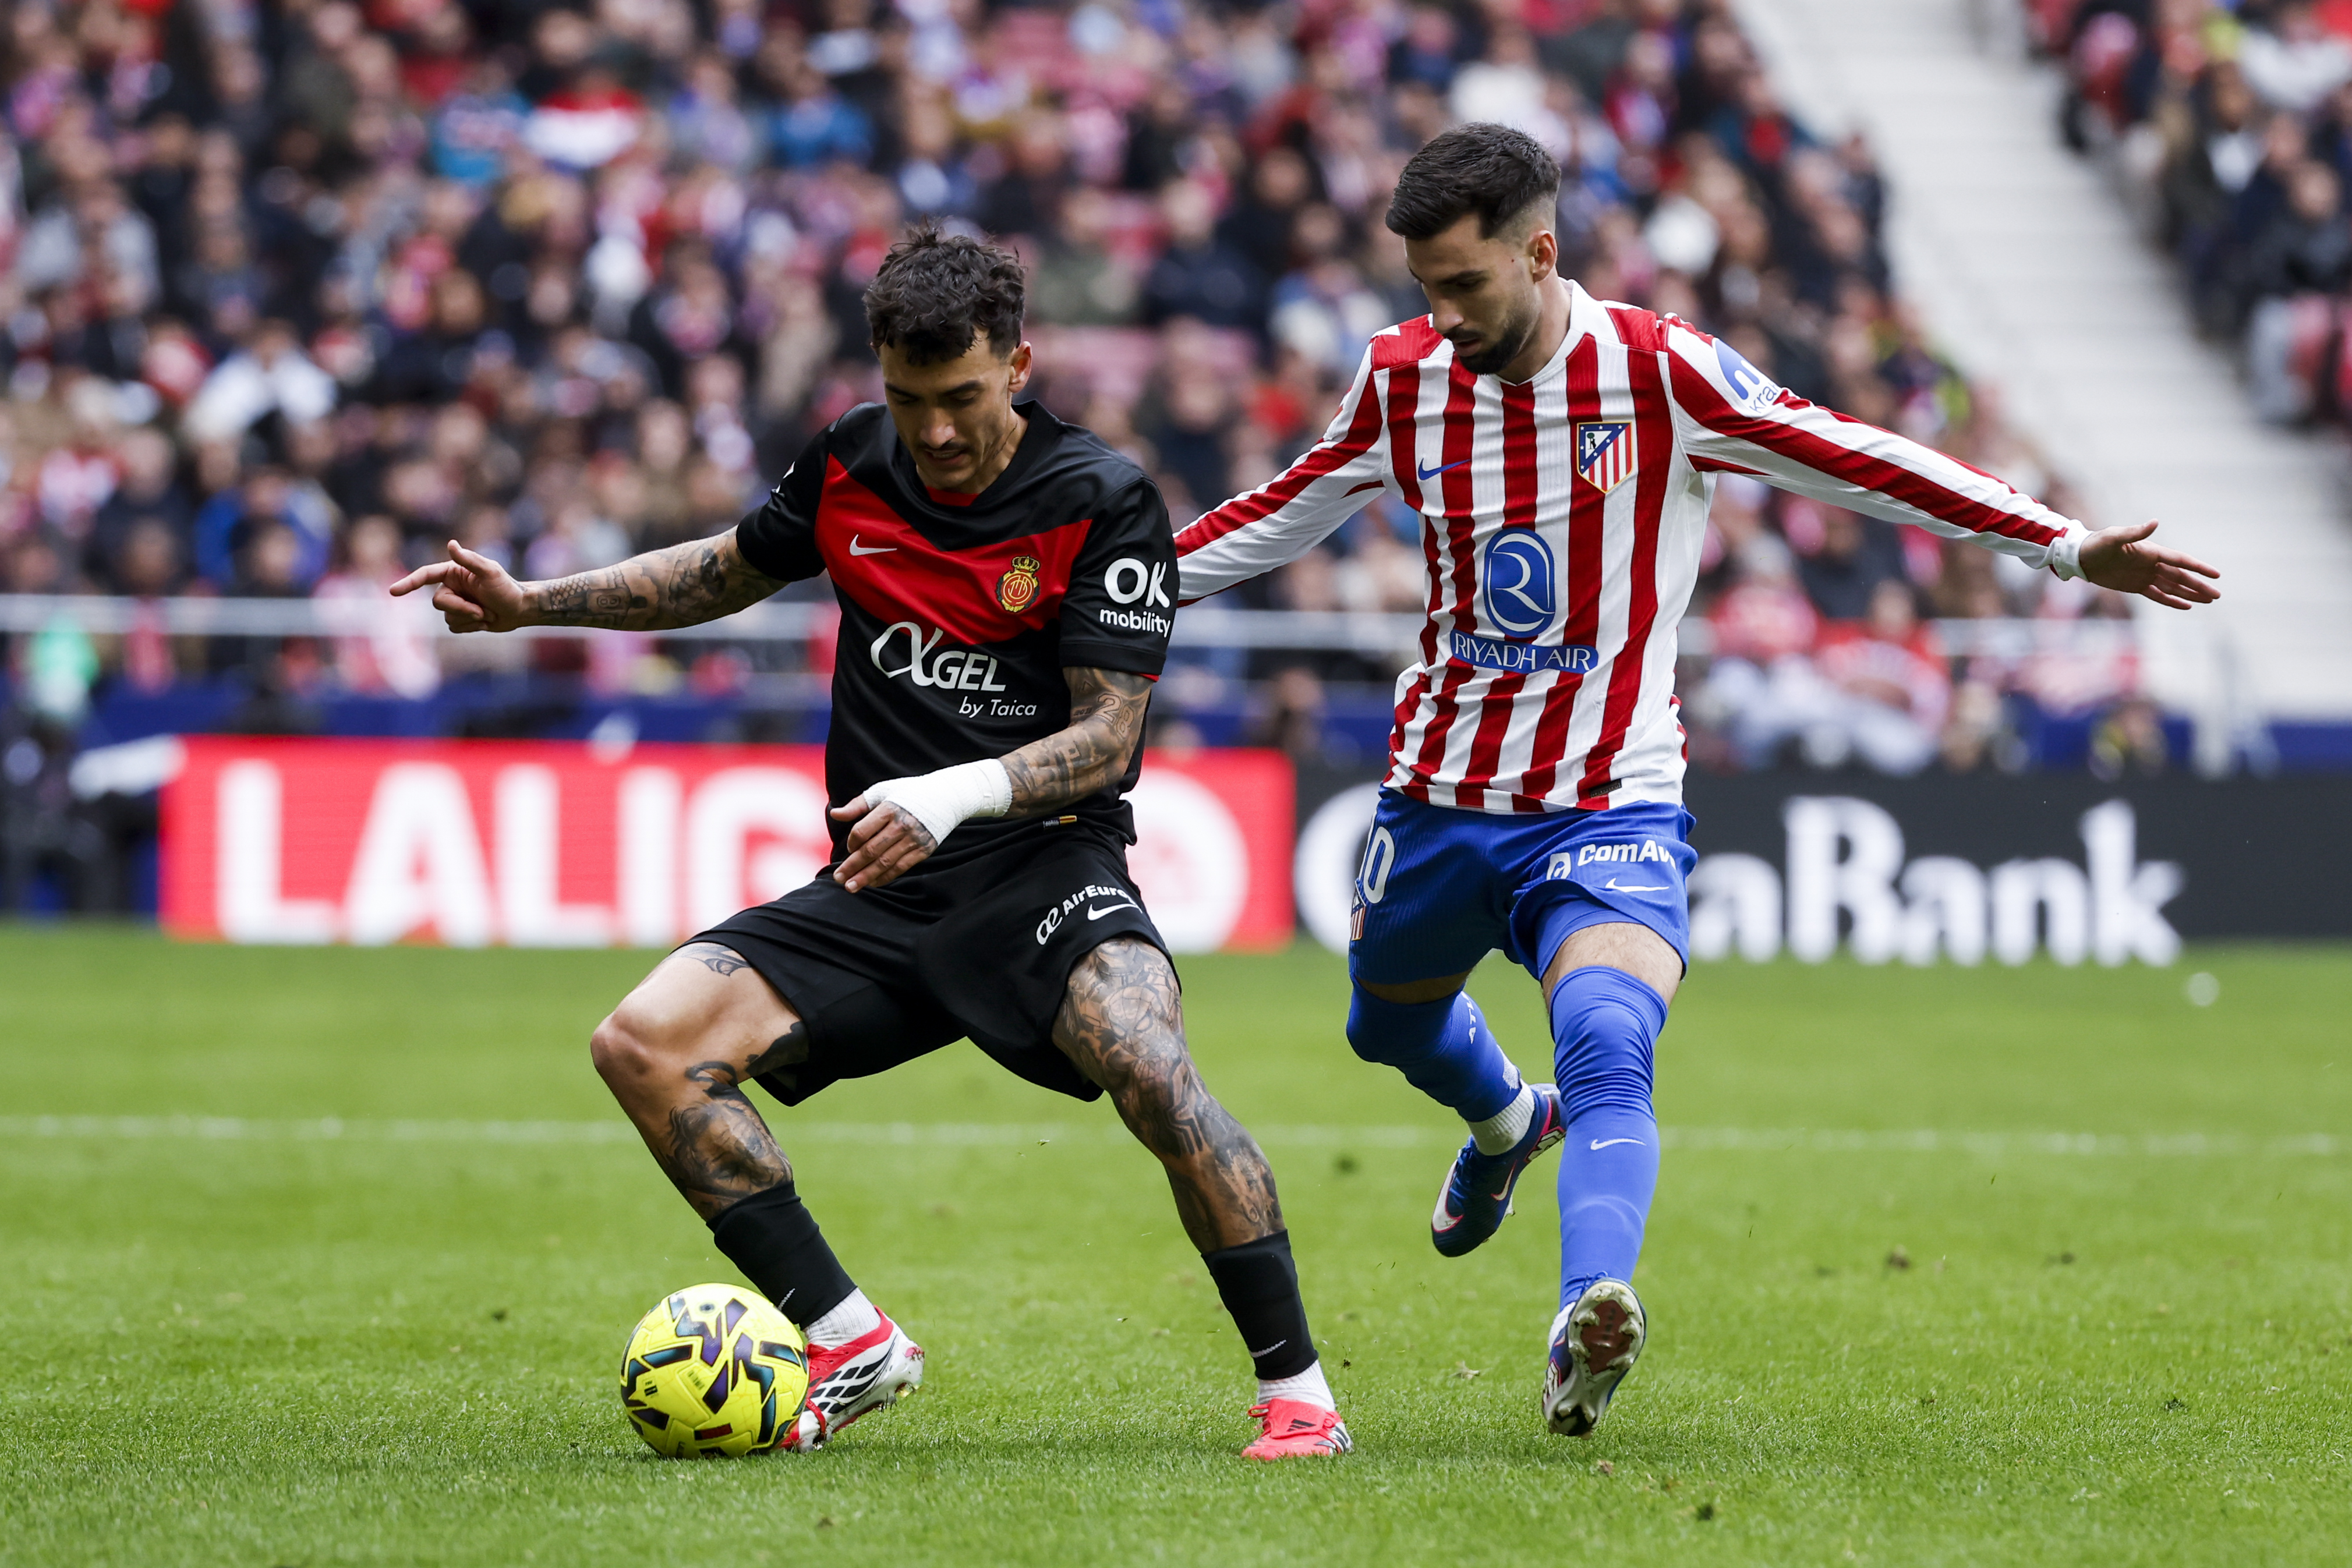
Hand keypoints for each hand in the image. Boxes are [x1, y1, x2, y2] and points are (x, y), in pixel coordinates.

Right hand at [389, 540, 533, 631]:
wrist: (521, 609)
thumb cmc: (507, 588)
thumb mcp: (490, 571)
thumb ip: (469, 559)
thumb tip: (450, 544)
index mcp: (453, 572)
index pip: (425, 575)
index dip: (408, 583)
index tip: (393, 592)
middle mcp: (451, 587)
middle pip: (438, 603)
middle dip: (461, 609)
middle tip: (483, 610)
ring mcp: (456, 603)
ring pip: (447, 617)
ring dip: (469, 619)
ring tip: (487, 614)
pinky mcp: (461, 619)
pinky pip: (455, 628)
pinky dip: (470, 628)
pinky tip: (485, 623)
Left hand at [828, 795, 938, 891]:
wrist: (946, 797)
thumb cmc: (909, 793)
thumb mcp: (883, 791)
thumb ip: (858, 805)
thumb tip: (834, 814)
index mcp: (888, 809)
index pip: (862, 831)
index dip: (851, 843)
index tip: (848, 849)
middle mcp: (901, 825)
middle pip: (870, 850)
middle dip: (852, 866)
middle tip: (838, 878)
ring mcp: (914, 839)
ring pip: (884, 863)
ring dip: (865, 877)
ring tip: (850, 887)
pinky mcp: (924, 850)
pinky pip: (900, 867)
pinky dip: (885, 877)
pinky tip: (872, 883)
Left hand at [2076, 521, 2219, 609]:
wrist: (2080, 557)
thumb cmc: (2096, 544)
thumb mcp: (2114, 538)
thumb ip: (2135, 533)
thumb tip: (2155, 522)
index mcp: (2151, 551)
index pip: (2181, 561)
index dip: (2199, 568)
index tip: (2216, 575)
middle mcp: (2152, 564)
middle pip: (2181, 577)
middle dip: (2199, 586)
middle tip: (2217, 595)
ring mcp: (2145, 576)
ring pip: (2173, 587)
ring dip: (2190, 594)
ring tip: (2208, 601)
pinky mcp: (2136, 586)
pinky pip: (2158, 595)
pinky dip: (2172, 601)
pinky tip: (2186, 606)